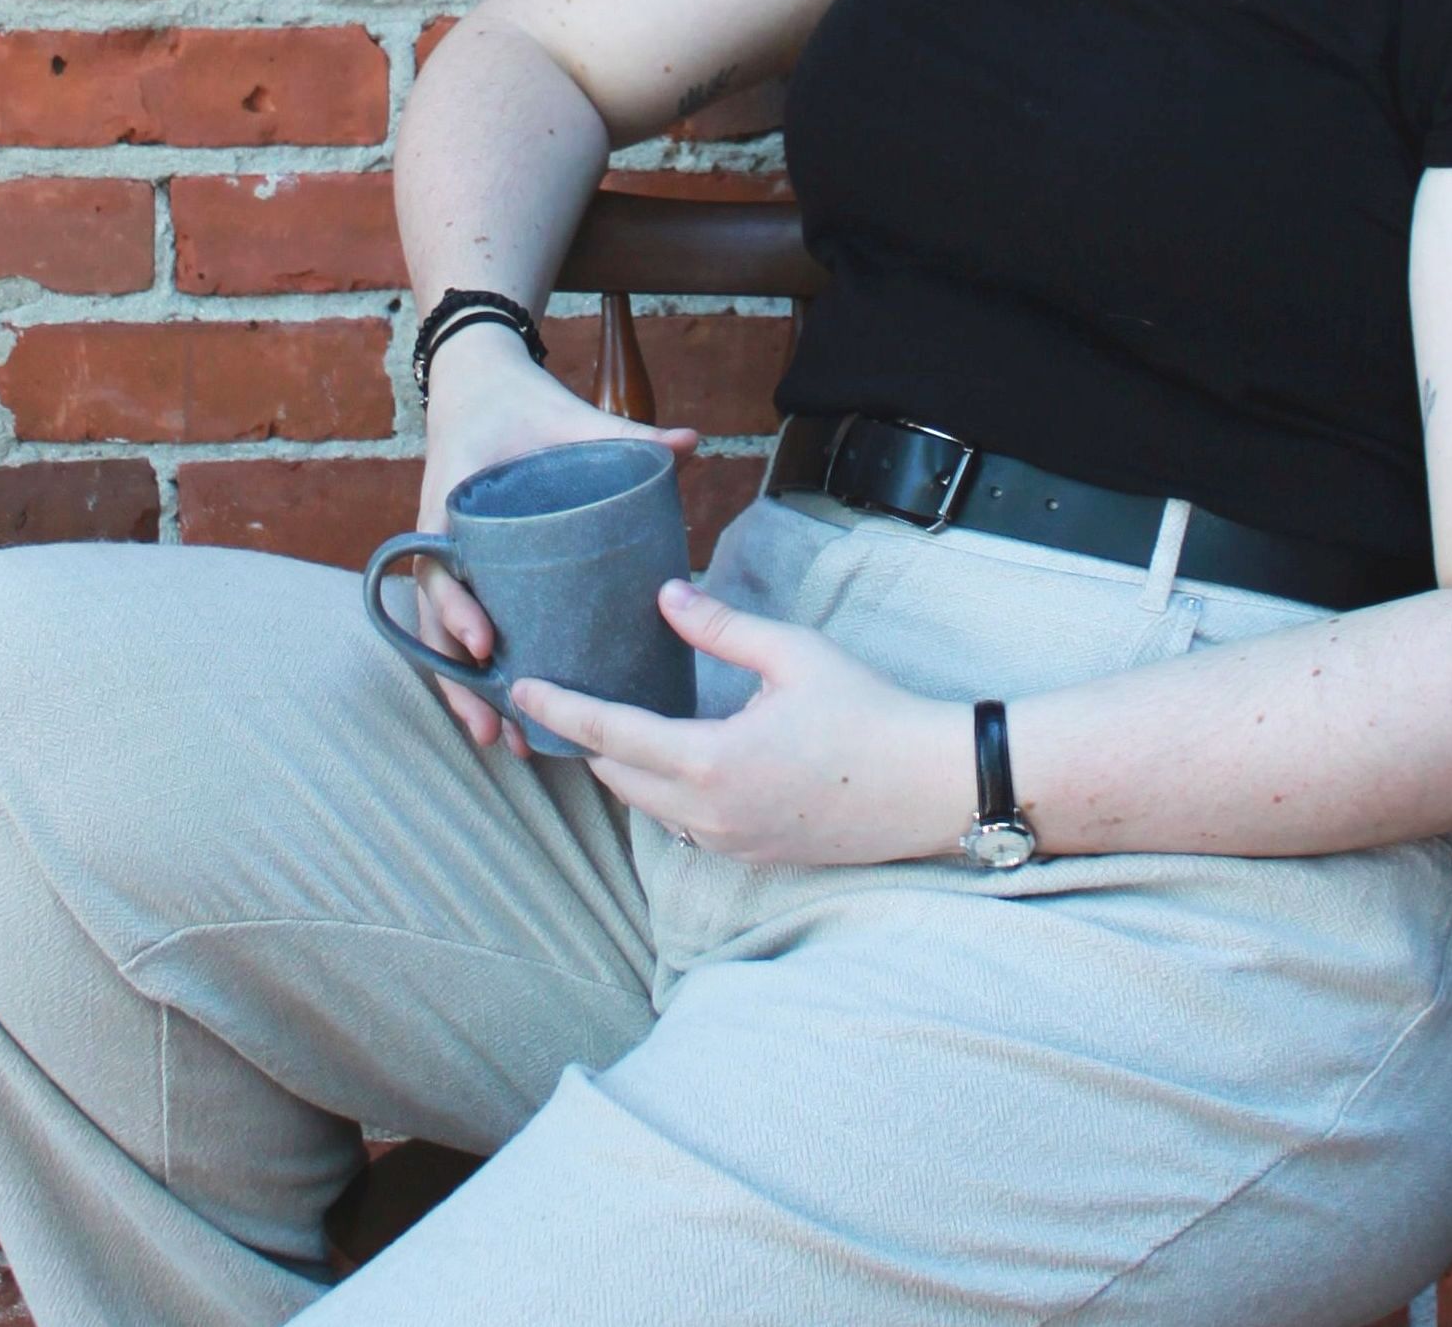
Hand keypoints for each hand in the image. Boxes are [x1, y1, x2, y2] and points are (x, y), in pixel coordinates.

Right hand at [414, 330, 698, 757]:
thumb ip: (625, 432)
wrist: (477, 381)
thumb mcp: (567, 415)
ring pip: (440, 634)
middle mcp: (439, 536)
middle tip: (499, 726)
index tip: (488, 642)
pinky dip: (466, 668)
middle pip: (436, 620)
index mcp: (455, 502)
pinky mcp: (461, 564)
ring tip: (499, 740)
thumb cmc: (521, 402)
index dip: (458, 608)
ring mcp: (446, 554)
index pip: (443, 564)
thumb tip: (691, 442)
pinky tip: (497, 710)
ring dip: (463, 688)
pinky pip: (454, 624)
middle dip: (461, 679)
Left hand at [511, 581, 969, 867]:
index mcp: (710, 760)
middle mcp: (708, 814)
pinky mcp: (753, 855)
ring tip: (609, 724)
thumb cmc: (869, 712)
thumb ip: (720, 627)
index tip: (521, 687)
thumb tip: (667, 595)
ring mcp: (729, 843)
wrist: (930, 786)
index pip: (609, 735)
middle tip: (561, 697)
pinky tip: (674, 758)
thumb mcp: (793, 654)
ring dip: (624, 769)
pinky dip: (663, 792)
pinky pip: (685, 825)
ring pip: (649, 806)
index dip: (560, 709)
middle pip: (617, 777)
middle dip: (585, 739)